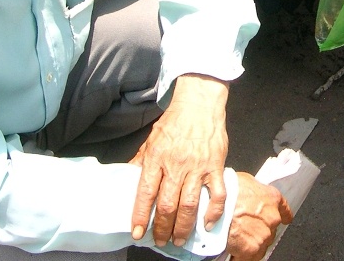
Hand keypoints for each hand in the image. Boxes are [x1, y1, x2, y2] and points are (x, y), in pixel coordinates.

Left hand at [130, 75, 228, 246]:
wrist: (200, 104)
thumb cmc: (174, 121)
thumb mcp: (151, 139)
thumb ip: (140, 161)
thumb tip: (127, 178)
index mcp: (157, 158)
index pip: (146, 192)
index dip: (140, 215)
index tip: (137, 232)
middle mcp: (177, 165)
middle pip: (167, 204)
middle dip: (162, 228)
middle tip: (160, 240)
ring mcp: (198, 167)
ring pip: (190, 205)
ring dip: (183, 227)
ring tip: (178, 239)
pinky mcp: (215, 166)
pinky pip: (217, 195)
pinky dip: (213, 212)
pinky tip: (207, 224)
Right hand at [225, 173, 293, 260]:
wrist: (215, 205)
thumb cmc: (227, 189)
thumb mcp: (246, 181)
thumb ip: (254, 191)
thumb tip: (251, 195)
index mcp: (272, 198)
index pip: (284, 210)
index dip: (283, 215)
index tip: (284, 219)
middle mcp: (272, 217)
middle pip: (270, 228)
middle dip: (258, 229)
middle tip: (244, 227)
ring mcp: (264, 234)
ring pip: (262, 243)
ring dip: (251, 242)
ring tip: (237, 238)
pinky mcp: (253, 248)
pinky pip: (251, 256)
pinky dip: (243, 255)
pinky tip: (234, 251)